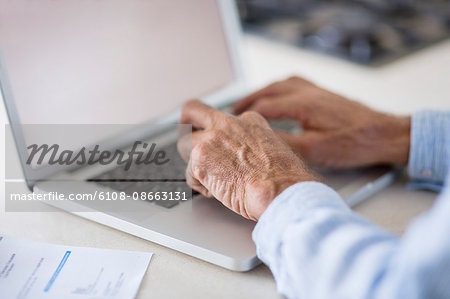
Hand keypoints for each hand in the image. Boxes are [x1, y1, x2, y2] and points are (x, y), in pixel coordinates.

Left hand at [178, 100, 317, 220]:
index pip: (223, 120)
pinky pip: (189, 175)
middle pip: (192, 110)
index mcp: (249, 121)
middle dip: (186, 123)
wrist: (279, 190)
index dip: (218, 134)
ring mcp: (211, 138)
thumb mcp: (274, 151)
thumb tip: (245, 159)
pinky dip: (201, 187)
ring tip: (214, 182)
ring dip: (195, 166)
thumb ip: (253, 147)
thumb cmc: (283, 180)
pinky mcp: (200, 157)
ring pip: (185, 147)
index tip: (217, 143)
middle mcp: (227, 124)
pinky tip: (219, 192)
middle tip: (186, 137)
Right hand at [234, 76, 410, 168]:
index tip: (234, 122)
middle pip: (270, 90)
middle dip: (250, 99)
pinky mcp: (325, 95)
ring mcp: (318, 91)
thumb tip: (263, 142)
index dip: (246, 115)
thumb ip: (287, 144)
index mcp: (304, 104)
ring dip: (264, 91)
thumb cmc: (356, 143)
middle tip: (235, 108)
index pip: (266, 107)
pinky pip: (296, 83)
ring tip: (252, 100)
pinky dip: (280, 88)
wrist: (385, 134)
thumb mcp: (316, 150)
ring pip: (282, 84)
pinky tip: (280, 95)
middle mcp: (309, 93)